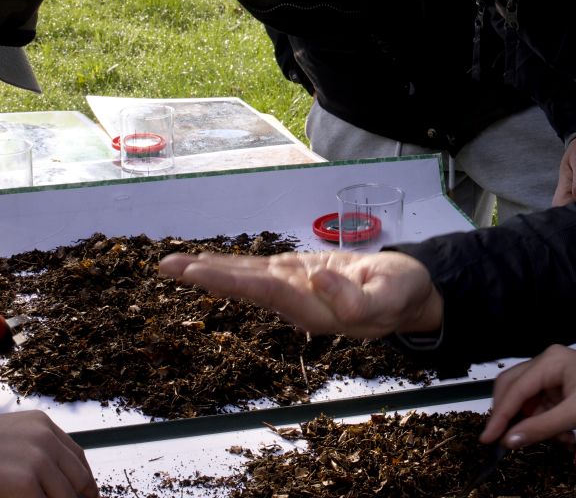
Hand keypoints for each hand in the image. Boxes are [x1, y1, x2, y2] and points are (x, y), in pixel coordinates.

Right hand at [0, 411, 95, 497]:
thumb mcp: (8, 437)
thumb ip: (35, 451)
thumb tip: (58, 480)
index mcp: (41, 424)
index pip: (77, 458)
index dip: (84, 482)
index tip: (88, 497)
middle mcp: (44, 438)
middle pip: (78, 478)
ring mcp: (36, 460)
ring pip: (65, 496)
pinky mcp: (25, 483)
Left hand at [155, 249, 442, 338]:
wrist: (408, 296)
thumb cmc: (401, 295)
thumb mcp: (391, 297)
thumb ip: (358, 301)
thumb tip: (317, 282)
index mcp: (313, 310)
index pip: (264, 292)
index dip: (230, 280)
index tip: (198, 272)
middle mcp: (295, 302)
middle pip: (243, 286)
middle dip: (206, 276)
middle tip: (167, 266)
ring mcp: (293, 290)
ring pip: (245, 277)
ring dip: (209, 271)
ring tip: (171, 264)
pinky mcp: (297, 275)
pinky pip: (257, 270)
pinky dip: (230, 265)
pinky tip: (207, 264)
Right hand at [480, 344, 575, 448]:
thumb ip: (541, 427)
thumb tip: (507, 441)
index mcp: (548, 361)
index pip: (515, 389)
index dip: (499, 415)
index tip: (487, 439)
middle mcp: (546, 364)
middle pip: (514, 390)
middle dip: (511, 417)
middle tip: (506, 442)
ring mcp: (553, 377)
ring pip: (527, 402)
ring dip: (533, 424)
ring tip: (554, 440)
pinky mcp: (561, 390)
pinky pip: (542, 408)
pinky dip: (546, 424)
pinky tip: (562, 437)